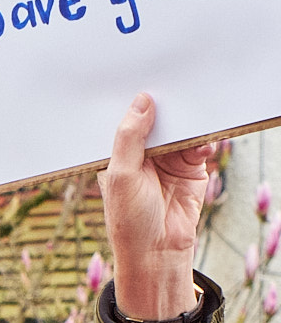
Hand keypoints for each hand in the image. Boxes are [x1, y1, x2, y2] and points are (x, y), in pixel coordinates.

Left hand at [99, 92, 210, 320]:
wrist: (159, 250)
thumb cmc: (129, 220)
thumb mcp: (122, 176)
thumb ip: (130, 138)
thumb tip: (141, 100)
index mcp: (117, 153)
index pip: (123, 119)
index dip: (130, 99)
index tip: (136, 71)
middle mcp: (142, 152)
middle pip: (156, 117)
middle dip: (164, 100)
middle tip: (174, 73)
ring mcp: (168, 157)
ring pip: (181, 125)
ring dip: (188, 116)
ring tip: (194, 99)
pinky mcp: (192, 164)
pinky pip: (202, 141)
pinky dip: (205, 137)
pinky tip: (204, 141)